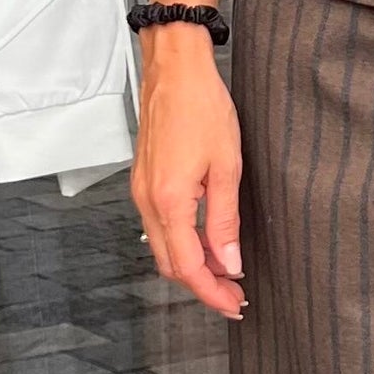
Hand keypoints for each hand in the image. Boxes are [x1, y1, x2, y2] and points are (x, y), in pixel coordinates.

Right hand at [130, 26, 246, 319]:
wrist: (174, 69)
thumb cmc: (201, 107)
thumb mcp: (226, 166)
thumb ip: (225, 219)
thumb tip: (229, 261)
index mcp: (168, 201)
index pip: (187, 267)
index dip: (211, 292)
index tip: (234, 304)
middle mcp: (147, 201)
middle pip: (169, 264)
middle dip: (201, 285)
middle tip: (234, 294)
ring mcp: (140, 192)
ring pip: (162, 247)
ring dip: (191, 264)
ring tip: (225, 269)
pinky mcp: (143, 181)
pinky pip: (158, 226)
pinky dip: (181, 241)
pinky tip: (206, 238)